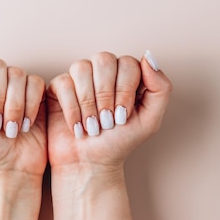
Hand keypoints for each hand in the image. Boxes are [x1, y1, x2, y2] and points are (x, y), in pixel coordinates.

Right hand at [47, 51, 171, 172]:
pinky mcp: (59, 87)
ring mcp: (80, 77)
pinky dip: (72, 109)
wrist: (91, 163)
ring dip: (88, 103)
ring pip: (82, 67)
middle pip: (104, 60)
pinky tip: (77, 126)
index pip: (128, 63)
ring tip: (92, 125)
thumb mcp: (150, 120)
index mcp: (127, 74)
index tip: (123, 117)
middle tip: (107, 121)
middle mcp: (103, 71)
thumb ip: (160, 88)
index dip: (124, 90)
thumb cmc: (120, 142)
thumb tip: (148, 56)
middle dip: (105, 95)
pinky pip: (64, 83)